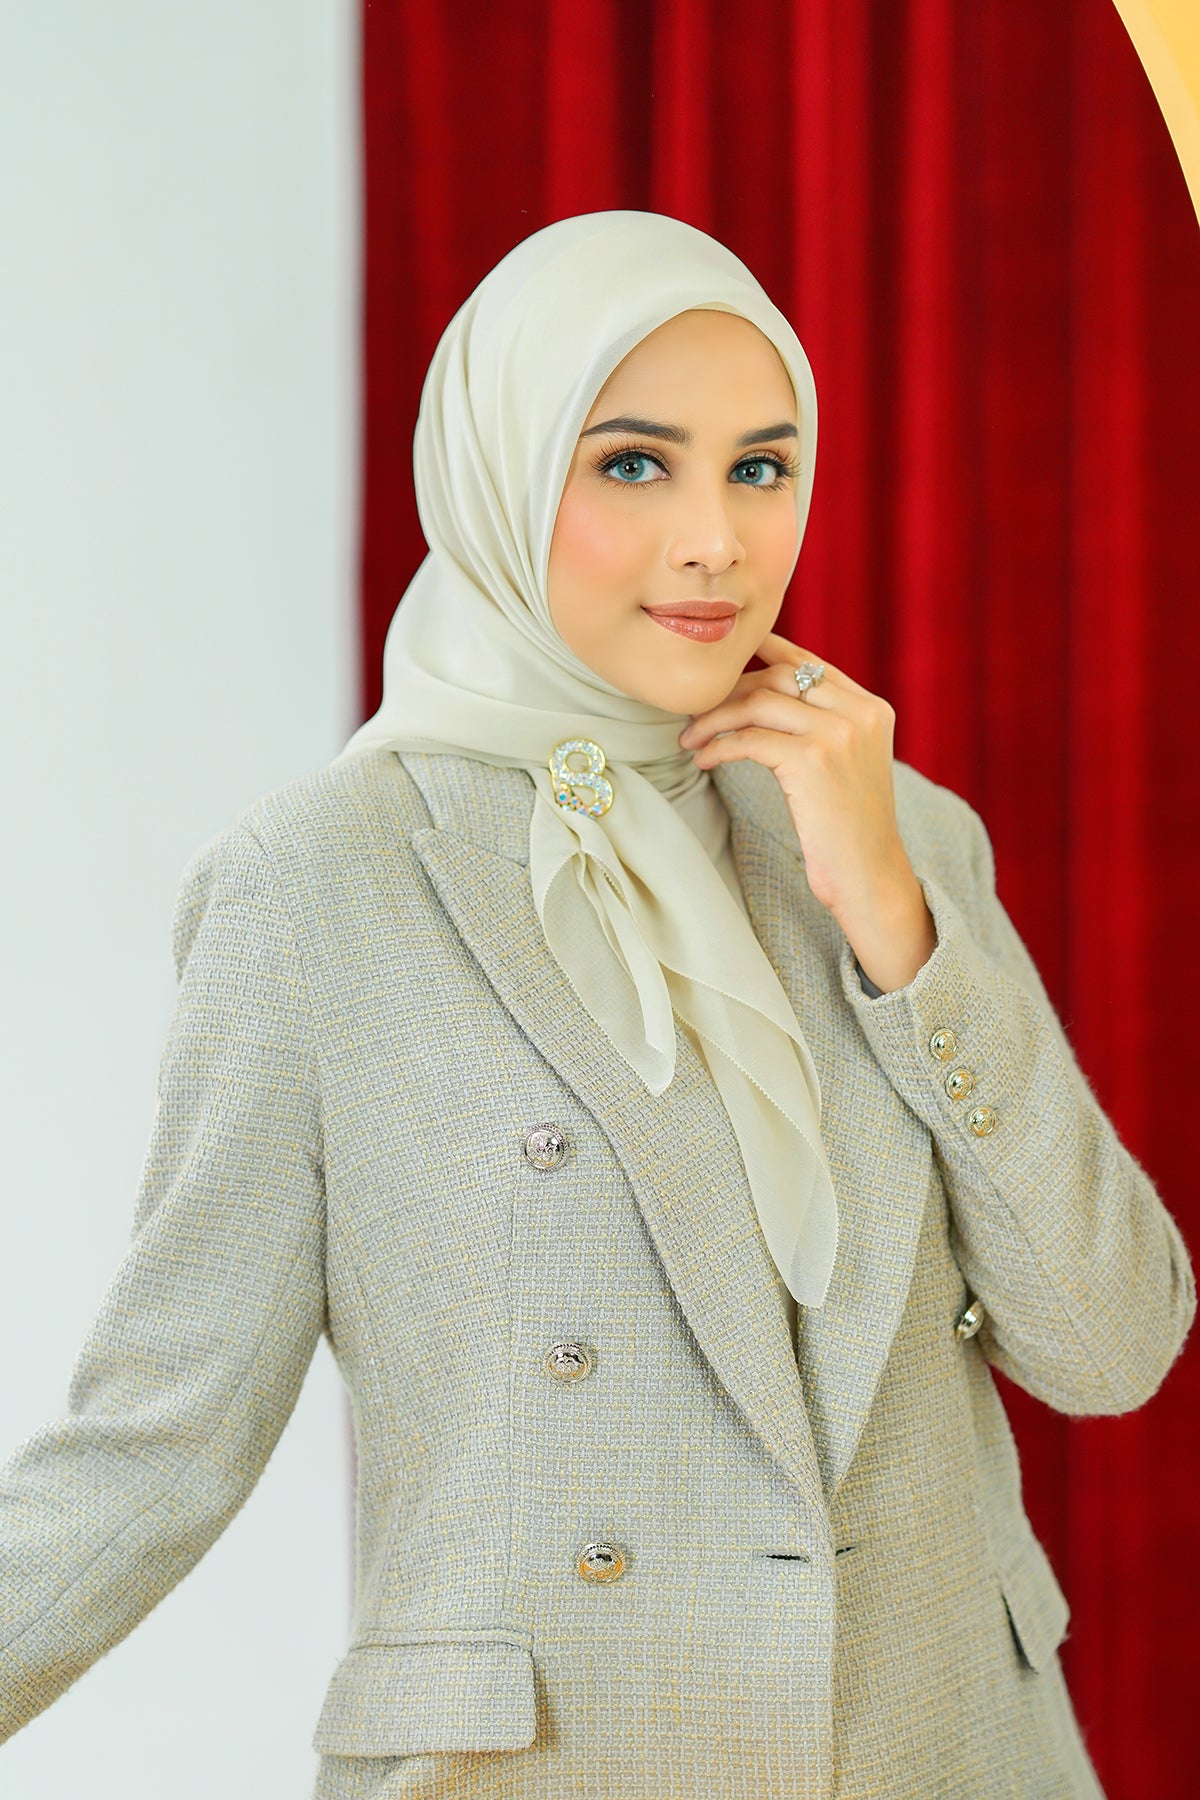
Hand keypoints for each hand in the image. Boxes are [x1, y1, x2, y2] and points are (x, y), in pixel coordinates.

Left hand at [677, 631, 935, 993]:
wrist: (870, 877)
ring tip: (690, 739)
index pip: (808, 663)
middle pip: (779, 676)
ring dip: (714, 718)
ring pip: (758, 703)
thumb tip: (765, 694)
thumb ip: (824, 724)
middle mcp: (859, 713)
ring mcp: (839, 734)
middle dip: (730, 690)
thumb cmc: (848, 828)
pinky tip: (703, 760)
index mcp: (871, 709)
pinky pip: (748, 740)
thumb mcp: (848, 763)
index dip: (763, 653)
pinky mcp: (812, 761)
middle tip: (697, 713)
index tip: (724, 660)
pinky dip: (718, 747)